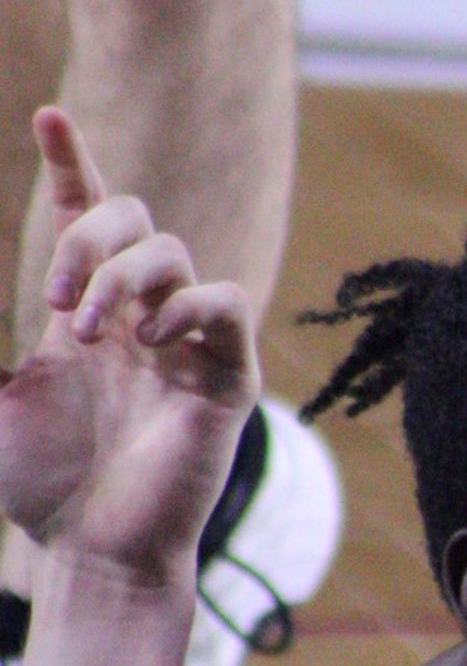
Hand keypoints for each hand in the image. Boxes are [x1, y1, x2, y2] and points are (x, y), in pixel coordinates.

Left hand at [0, 109, 258, 577]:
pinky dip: (186, 303)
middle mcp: (139, 316)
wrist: (91, 549)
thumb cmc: (40, 488)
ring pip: (173, 252)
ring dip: (125, 276)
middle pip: (134, 219)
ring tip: (93, 330)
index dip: (73, 162)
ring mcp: (186, 341)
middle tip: (57, 301)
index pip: (90, 217)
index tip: (51, 116)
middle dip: (91, 237)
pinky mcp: (226, 374)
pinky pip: (223, 300)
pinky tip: (150, 340)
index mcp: (86, 313)